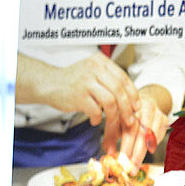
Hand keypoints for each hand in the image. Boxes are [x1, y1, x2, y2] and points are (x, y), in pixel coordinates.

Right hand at [16, 52, 139, 127]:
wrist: (47, 83)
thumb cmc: (74, 81)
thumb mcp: (93, 73)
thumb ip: (110, 82)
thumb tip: (132, 101)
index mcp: (100, 62)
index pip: (123, 78)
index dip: (133, 94)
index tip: (137, 106)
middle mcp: (94, 69)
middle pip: (119, 91)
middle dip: (127, 108)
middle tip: (130, 119)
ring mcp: (85, 81)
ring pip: (110, 101)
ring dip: (115, 116)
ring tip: (114, 123)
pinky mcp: (78, 95)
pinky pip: (96, 110)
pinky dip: (98, 118)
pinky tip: (96, 120)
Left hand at [102, 84, 169, 170]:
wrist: (146, 99)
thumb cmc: (128, 112)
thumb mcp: (117, 119)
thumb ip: (111, 135)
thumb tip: (108, 154)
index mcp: (127, 106)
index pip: (125, 127)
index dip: (123, 145)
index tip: (119, 160)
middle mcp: (143, 107)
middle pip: (139, 133)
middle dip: (134, 153)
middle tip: (130, 168)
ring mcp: (155, 112)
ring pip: (150, 136)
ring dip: (143, 153)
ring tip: (136, 165)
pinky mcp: (164, 118)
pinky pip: (159, 135)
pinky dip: (152, 146)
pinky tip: (146, 154)